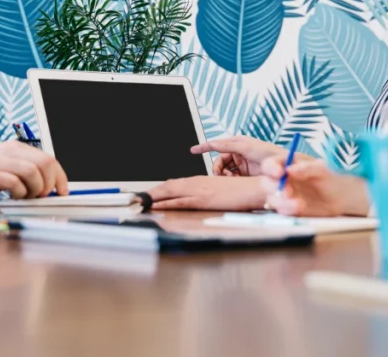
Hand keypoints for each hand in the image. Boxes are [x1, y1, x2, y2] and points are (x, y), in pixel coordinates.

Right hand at [0, 141, 68, 199]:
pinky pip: (15, 184)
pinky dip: (19, 193)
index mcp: (16, 148)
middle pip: (45, 163)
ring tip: (26, 197)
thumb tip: (45, 184)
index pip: (48, 158)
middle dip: (50, 183)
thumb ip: (23, 169)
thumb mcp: (3, 162)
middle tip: (43, 196)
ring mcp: (1, 162)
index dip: (60, 177)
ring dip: (35, 189)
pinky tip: (13, 197)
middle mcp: (11, 151)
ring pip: (34, 173)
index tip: (61, 191)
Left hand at [147, 176, 266, 210]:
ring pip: (169, 191)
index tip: (147, 194)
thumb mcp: (218, 191)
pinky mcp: (202, 199)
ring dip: (152, 196)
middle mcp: (196, 183)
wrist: (252, 189)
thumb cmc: (239, 192)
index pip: (173, 184)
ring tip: (139, 201)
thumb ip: (205, 194)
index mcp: (199, 181)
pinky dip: (165, 203)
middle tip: (135, 198)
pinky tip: (156, 205)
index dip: (158, 189)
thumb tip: (194, 199)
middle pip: (167, 186)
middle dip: (150, 192)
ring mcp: (198, 190)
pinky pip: (179, 201)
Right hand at [191, 136, 308, 176]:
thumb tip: (213, 143)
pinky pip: (231, 177)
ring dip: (224, 175)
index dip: (204, 147)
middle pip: (219, 160)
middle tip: (219, 175)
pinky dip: (230, 180)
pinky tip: (234, 181)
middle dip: (218, 168)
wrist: (285, 169)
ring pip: (224, 170)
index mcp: (239, 143)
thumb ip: (228, 145)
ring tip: (230, 179)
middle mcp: (239, 153)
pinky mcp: (245, 174)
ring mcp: (242, 164)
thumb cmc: (270, 154)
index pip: (217, 144)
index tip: (193, 150)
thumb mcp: (246, 147)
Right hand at [260, 157, 369, 216]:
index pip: (270, 165)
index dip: (271, 168)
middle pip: (266, 183)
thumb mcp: (322, 168)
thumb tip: (290, 169)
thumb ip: (307, 168)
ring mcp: (283, 196)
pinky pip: (282, 211)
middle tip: (287, 192)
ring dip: (282, 202)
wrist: (342, 195)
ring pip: (273, 199)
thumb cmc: (331, 176)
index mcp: (286, 165)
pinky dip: (288, 211)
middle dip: (274, 188)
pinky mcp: (288, 209)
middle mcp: (281, 180)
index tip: (278, 173)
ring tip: (298, 204)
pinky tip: (299, 209)